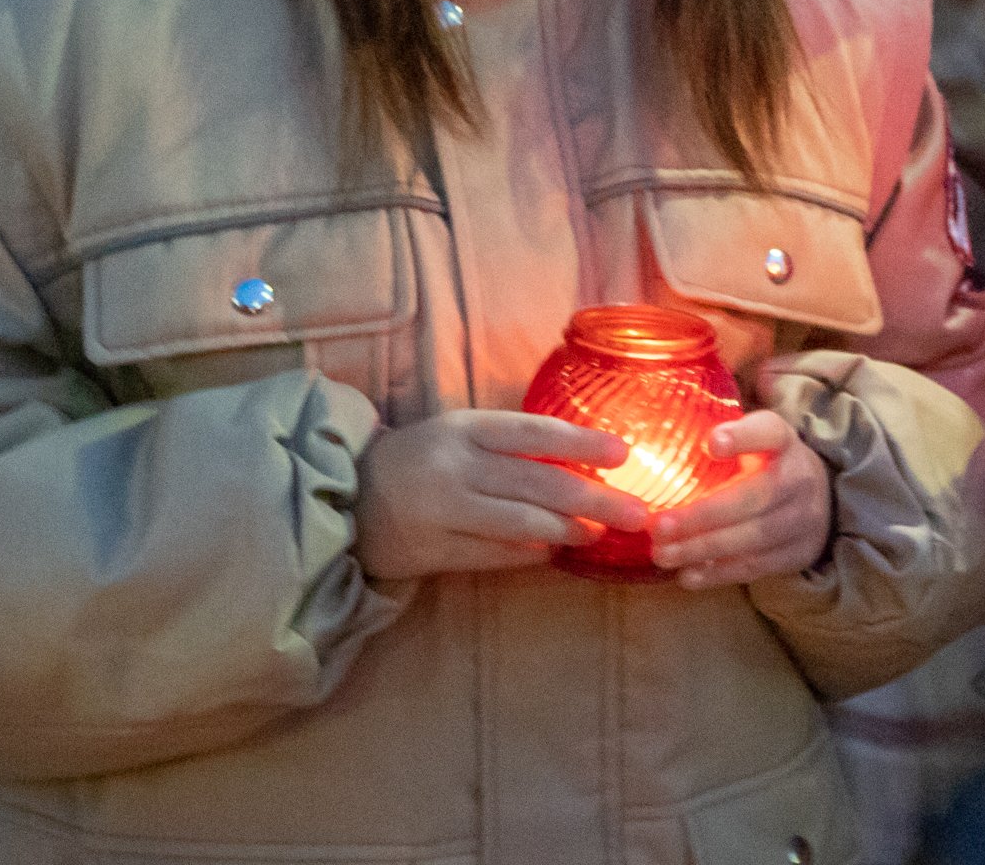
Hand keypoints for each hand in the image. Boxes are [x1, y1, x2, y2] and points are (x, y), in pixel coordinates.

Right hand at [354, 409, 634, 582]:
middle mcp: (457, 467)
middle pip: (537, 484)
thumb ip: (513, 446)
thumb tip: (585, 465)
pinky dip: (527, 556)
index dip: (582, 445)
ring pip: (519, 524)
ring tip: (597, 535)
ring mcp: (443, 511)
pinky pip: (492, 556)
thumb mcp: (462, 435)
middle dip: (594, 500)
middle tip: (637, 514)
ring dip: (566, 532)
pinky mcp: (432, 551)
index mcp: (467, 429)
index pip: (535, 434)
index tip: (625, 455)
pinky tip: (552, 554)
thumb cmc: (422, 458)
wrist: (347, 495)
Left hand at [646, 409, 832, 588]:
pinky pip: (755, 567)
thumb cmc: (767, 465)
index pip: (769, 432)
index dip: (743, 437)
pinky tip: (687, 576)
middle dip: (703, 515)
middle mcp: (799, 477)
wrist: (820, 500)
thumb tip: (657, 445)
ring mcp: (803, 519)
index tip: (711, 444)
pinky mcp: (797, 553)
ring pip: (752, 537)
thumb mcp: (753, 441)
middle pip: (753, 496)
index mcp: (783, 440)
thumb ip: (721, 439)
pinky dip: (718, 574)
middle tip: (658, 526)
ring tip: (663, 554)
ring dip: (703, 549)